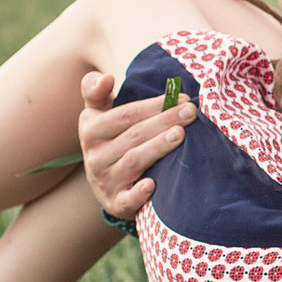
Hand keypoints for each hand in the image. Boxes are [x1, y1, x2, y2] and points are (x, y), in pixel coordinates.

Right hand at [80, 71, 195, 218]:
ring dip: (158, 147)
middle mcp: (94, 157)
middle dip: (164, 122)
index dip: (154, 106)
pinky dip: (139, 194)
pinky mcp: (116, 204)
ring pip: (133, 161)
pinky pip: (127, 200)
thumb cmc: (110, 139)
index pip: (125, 115)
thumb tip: (106, 78)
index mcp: (90, 130)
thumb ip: (96, 91)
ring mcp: (104, 181)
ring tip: (181, 135)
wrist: (105, 182)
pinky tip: (154, 184)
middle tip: (191, 113)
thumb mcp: (98, 114)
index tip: (182, 98)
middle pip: (133, 136)